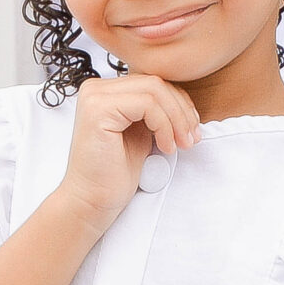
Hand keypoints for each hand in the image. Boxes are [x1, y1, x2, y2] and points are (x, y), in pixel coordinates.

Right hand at [52, 74, 199, 235]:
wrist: (91, 202)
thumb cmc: (114, 173)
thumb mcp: (141, 133)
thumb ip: (153, 111)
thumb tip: (183, 100)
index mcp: (105, 91)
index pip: (152, 82)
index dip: (179, 103)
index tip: (192, 130)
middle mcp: (95, 88)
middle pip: (155, 83)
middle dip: (181, 110)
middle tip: (192, 139)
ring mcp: (94, 97)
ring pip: (154, 90)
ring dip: (176, 119)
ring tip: (181, 144)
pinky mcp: (98, 110)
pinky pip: (147, 104)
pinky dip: (164, 126)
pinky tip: (166, 147)